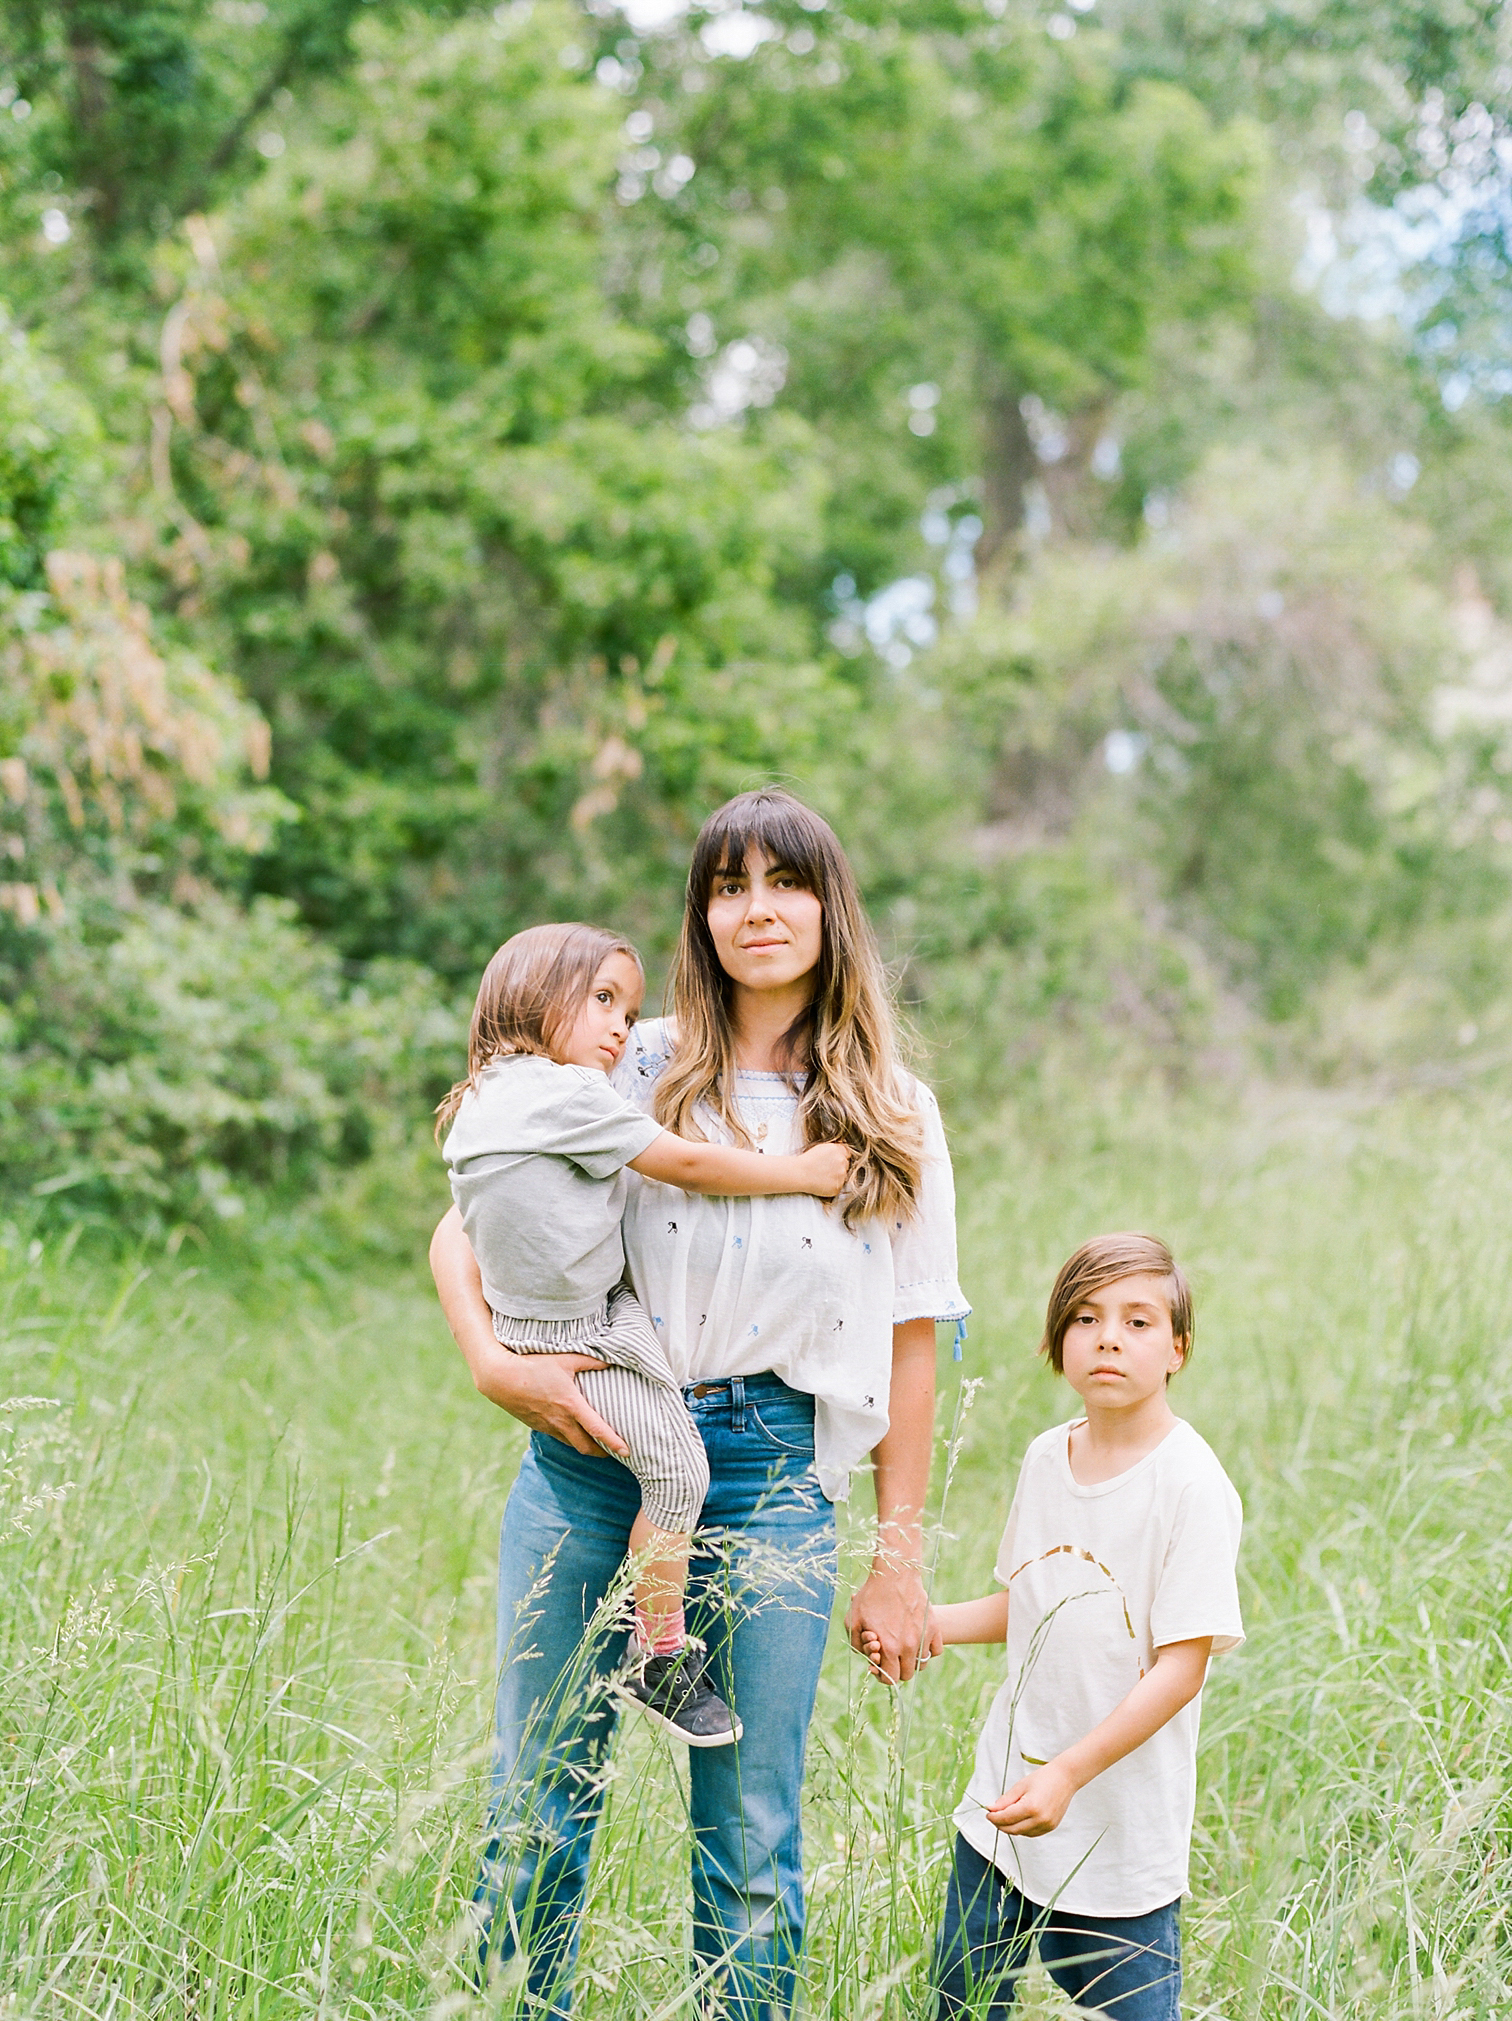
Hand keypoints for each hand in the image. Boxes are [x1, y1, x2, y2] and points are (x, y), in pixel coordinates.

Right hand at [471, 1349, 628, 1459]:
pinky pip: (559, 1437)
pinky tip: (574, 1432)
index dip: (614, 1442)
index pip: (597, 1429)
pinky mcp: (538, 1426)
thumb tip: (610, 1360)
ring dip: (587, 1447)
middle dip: (603, 1453)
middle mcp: (561, 1421)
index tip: (627, 1451)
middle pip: (586, 1447)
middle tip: (616, 1453)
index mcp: (571, 1405)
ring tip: (599, 1445)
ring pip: (572, 1444)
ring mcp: (548, 1426)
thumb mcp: (565, 1359)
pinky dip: (570, 1439)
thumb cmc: (533, 1365)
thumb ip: (590, 1360)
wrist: (500, 1378)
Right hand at [798, 1140, 851, 1197]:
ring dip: (837, 1177)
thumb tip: (843, 1152)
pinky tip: (823, 1183)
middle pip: (846, 1165)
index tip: (834, 1161)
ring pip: (843, 1176)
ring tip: (823, 1177)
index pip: (847, 1153)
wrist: (799, 1173)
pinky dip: (832, 1186)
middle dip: (839, 1167)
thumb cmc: (807, 1160)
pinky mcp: (838, 1187)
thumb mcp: (822, 1147)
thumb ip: (835, 1149)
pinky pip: (838, 1187)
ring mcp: (841, 1175)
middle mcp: (842, 1162)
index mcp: (839, 1150)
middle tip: (826, 1169)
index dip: (841, 1156)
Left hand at [845, 1565, 929, 1682]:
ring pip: (922, 1664)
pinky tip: (918, 1640)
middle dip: (897, 1669)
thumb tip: (868, 1658)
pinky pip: (935, 1650)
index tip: (879, 1666)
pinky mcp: (934, 1627)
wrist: (895, 1574)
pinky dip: (928, 1650)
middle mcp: (909, 1647)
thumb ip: (856, 1644)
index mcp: (889, 1648)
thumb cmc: (871, 1595)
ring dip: (912, 1661)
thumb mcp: (853, 1619)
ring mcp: (924, 1637)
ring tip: (903, 1647)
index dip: (883, 1676)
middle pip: (907, 1675)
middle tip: (891, 1656)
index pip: (890, 1679)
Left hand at [986, 1761, 1077, 1836]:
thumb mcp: (1021, 1786)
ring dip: (1011, 1828)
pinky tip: (1018, 1820)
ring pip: (1022, 1833)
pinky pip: (1032, 1833)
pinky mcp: (1051, 1827)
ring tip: (1005, 1817)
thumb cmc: (1044, 1778)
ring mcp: (1047, 1825)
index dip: (994, 1818)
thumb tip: (991, 1809)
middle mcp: (1040, 1819)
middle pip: (1013, 1829)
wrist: (1065, 1778)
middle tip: (993, 1816)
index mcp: (1031, 1807)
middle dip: (1000, 1825)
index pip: (1006, 1818)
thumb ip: (1005, 1800)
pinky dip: (1023, 1829)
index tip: (988, 1814)